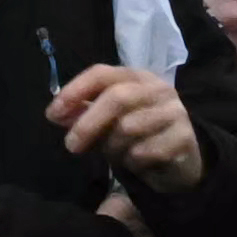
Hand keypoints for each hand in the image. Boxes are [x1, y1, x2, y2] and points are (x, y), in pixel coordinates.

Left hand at [48, 60, 206, 194]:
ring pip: (129, 127)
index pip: (102, 74)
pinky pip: (144, 151)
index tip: (53, 113)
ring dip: (112, 146)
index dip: (74, 91)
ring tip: (115, 153)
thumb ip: (83, 113)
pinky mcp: (184, 138)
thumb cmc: (139, 134)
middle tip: (71, 145)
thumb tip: (56, 114)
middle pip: (117, 97)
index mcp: (136, 77)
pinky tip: (136, 162)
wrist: (183, 159)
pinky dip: (132, 161)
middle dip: (88, 123)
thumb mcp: (108, 121)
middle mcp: (158, 89)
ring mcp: (174, 111)